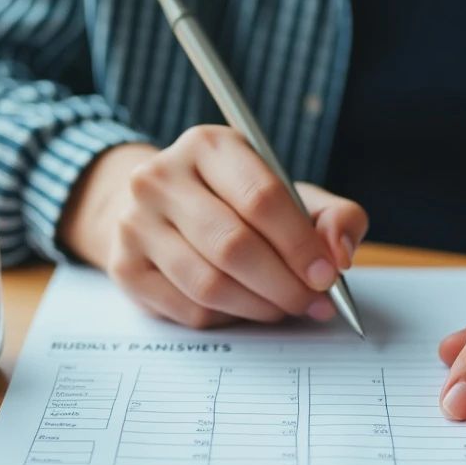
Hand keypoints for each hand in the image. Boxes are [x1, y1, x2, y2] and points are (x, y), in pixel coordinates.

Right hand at [61, 126, 367, 327]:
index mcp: (208, 146)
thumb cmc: (234, 202)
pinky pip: (188, 310)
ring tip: (284, 308)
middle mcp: (162, 178)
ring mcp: (136, 223)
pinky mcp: (125, 267)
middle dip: (284, 285)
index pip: (261, 198)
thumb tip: (339, 253)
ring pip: (210, 284)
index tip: (327, 275)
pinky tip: (245, 308)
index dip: (300, 245)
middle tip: (312, 302)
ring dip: (259, 307)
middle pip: (234, 246)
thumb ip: (333, 216)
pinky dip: (228, 318)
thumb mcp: (288, 193)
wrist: (156, 209)